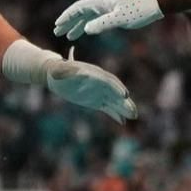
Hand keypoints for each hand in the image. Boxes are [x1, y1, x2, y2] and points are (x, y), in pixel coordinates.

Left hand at [3, 40, 137, 121]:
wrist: (56, 76)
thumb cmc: (58, 71)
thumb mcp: (60, 70)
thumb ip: (66, 69)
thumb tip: (75, 69)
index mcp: (95, 74)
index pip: (109, 81)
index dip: (117, 88)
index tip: (124, 96)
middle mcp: (100, 83)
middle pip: (116, 93)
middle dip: (125, 102)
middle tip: (134, 112)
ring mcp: (99, 93)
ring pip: (114, 102)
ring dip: (124, 109)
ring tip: (134, 117)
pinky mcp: (96, 101)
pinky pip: (108, 108)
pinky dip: (115, 114)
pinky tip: (122, 122)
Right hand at [53, 0, 162, 41]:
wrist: (156, 4)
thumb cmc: (140, 10)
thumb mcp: (121, 18)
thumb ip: (103, 24)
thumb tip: (86, 29)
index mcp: (102, 2)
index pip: (79, 8)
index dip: (67, 16)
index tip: (57, 25)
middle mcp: (103, 3)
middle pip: (80, 12)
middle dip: (68, 22)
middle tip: (57, 31)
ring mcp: (109, 7)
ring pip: (88, 16)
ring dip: (77, 25)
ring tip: (68, 35)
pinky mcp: (115, 12)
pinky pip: (97, 19)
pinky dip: (89, 25)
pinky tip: (86, 32)